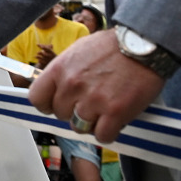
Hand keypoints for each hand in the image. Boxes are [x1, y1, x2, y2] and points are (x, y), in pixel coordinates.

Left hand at [28, 30, 164, 143]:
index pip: (37, 98)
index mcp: (60, 69)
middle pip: (61, 115)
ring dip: (92, 122)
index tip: (58, 104)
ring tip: (104, 110)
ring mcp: (93, 100)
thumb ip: (64, 71)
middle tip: (90, 103)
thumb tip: (58, 90)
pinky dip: (109, 132)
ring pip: (80, 128)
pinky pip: (102, 136)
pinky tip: (115, 120)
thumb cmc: (112, 46)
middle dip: (74, 112)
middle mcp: (72, 86)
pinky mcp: (115, 112)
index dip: (47, 104)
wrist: (143, 43)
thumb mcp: (78, 50)